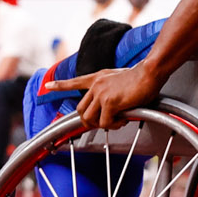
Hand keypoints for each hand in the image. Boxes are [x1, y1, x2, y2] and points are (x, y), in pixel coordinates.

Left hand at [41, 64, 161, 129]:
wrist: (150, 72)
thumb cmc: (142, 75)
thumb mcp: (120, 78)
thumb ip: (112, 90)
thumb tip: (114, 107)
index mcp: (98, 78)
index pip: (74, 82)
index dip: (60, 86)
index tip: (46, 87)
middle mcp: (96, 85)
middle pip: (81, 109)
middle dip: (90, 121)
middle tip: (104, 123)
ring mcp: (101, 94)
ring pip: (89, 118)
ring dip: (101, 124)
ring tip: (116, 122)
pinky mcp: (110, 102)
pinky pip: (105, 122)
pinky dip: (114, 125)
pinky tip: (123, 120)